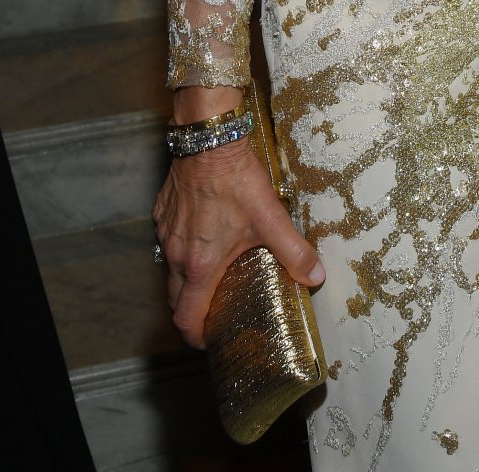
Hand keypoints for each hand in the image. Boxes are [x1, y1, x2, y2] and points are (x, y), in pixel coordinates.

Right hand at [153, 137, 325, 349]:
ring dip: (187, 281)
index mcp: (199, 266)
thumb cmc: (236, 180)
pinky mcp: (162, 213)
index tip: (210, 340)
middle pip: (175, 300)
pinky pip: (168, 243)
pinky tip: (204, 238)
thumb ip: (294, 251)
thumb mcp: (271, 218)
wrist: (209, 139)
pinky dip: (182, 251)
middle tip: (215, 313)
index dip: (196, 337)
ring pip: (170, 271)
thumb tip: (316, 276)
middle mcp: (176, 255)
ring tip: (213, 277)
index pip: (186, 319)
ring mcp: (165, 233)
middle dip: (192, 313)